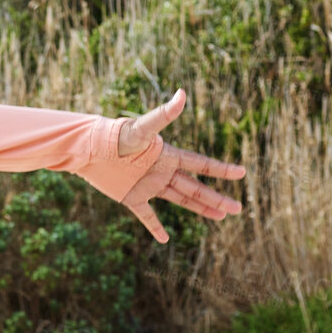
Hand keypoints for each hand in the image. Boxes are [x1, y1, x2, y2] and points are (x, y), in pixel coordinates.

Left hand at [115, 88, 246, 243]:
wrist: (89, 148)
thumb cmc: (115, 135)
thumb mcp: (141, 128)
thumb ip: (163, 115)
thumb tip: (182, 93)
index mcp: (168, 156)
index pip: (200, 164)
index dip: (221, 169)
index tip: (242, 172)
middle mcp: (162, 172)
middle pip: (195, 187)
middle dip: (217, 198)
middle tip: (238, 208)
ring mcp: (148, 186)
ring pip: (180, 200)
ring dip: (200, 209)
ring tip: (220, 217)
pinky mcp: (131, 197)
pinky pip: (146, 215)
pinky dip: (155, 227)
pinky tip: (165, 239)